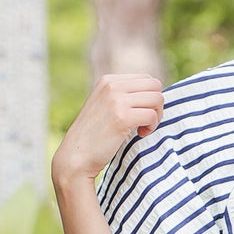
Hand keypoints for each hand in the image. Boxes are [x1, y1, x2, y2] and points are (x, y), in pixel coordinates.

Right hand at [51, 73, 163, 189]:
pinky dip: (152, 127)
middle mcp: (112, 85)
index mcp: (109, 80)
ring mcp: (117, 100)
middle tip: (147, 122)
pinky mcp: (122, 117)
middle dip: (157, 105)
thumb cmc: (94, 135)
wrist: (76, 155)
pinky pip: (152, 115)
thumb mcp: (104, 105)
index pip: (146, 78)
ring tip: (143, 129)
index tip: (141, 114)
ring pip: (157, 98)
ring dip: (156, 116)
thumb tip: (153, 94)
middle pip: (155, 85)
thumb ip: (122, 96)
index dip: (150, 98)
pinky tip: (140, 134)